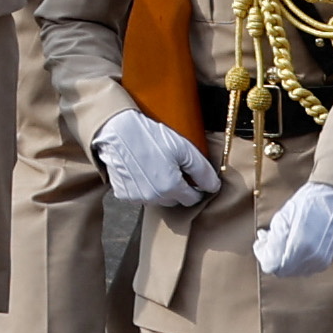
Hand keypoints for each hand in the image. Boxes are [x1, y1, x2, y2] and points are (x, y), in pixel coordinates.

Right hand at [94, 106, 220, 208]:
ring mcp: (137, 197)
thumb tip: (214, 187)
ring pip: (158, 198)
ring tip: (157, 166)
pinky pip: (141, 195)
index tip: (193, 177)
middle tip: (174, 167)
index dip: (196, 188)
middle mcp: (154, 198)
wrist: (118, 132)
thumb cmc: (151, 137)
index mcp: (170, 188)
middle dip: (178, 188)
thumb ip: (203, 171)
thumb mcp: (184, 149)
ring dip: (161, 188)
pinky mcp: (124, 194)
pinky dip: (144, 186)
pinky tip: (142, 169)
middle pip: (175, 200)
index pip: (192, 199)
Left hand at [253, 182, 332, 278]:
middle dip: (271, 257)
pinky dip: (295, 259)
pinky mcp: (325, 261)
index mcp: (298, 246)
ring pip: (292, 270)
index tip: (260, 243)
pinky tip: (293, 244)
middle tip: (268, 240)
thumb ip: (272, 238)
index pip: (272, 265)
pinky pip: (303, 267)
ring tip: (281, 240)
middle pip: (281, 270)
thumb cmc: (307, 204)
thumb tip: (264, 248)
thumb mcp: (282, 218)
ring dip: (283, 259)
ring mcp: (319, 261)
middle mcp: (310, 258)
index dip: (262, 255)